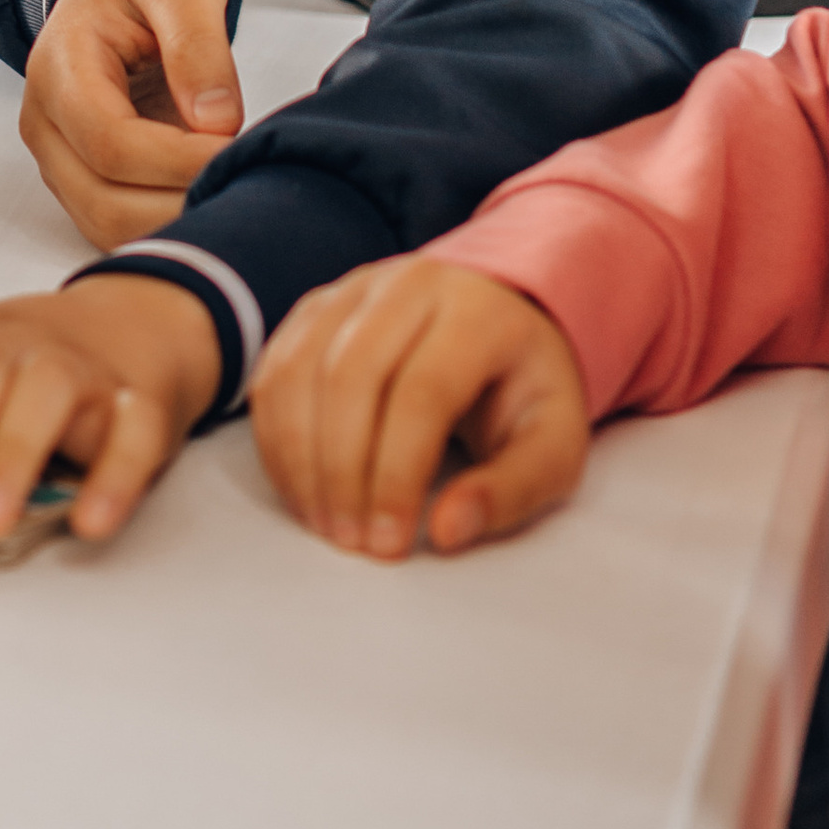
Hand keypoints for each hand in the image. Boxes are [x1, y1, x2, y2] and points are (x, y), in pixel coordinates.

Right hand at [20, 0, 241, 249]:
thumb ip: (198, 43)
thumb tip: (216, 122)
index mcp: (59, 67)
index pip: (110, 143)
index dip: (177, 159)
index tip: (237, 148)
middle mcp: (44, 122)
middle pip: (103, 200)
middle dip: (179, 200)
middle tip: (244, 179)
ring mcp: (59, 156)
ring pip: (107, 225)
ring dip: (174, 220)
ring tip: (231, 187)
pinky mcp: (82, 177)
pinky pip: (118, 223)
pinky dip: (164, 220)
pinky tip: (208, 192)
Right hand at [253, 258, 590, 559]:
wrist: (500, 320)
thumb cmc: (522, 391)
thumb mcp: (553, 444)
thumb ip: (512, 489)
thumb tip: (446, 531)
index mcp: (476, 312)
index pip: (422, 391)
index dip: (396, 475)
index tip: (388, 544)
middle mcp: (409, 284)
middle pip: (350, 375)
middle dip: (342, 472)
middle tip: (350, 541)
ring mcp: (355, 289)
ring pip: (301, 370)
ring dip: (301, 459)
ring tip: (324, 523)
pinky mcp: (317, 307)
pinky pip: (275, 369)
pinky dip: (277, 437)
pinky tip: (302, 487)